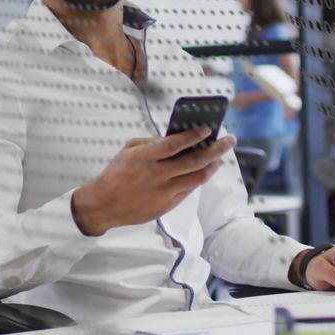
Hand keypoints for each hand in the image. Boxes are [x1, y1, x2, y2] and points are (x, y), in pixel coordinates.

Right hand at [71, 128, 235, 235]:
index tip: (208, 129)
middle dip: (216, 149)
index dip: (194, 136)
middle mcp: (156, 175)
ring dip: (213, 166)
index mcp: (144, 157)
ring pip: (197, 178)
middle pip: (194, 161)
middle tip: (230, 140)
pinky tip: (204, 170)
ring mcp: (163, 192)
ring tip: (220, 157)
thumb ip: (152, 142)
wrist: (104, 206)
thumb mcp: (129, 150)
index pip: (175, 144)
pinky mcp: (167, 206)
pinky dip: (199, 178)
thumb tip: (177, 138)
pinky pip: (189, 190)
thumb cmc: (116, 173)